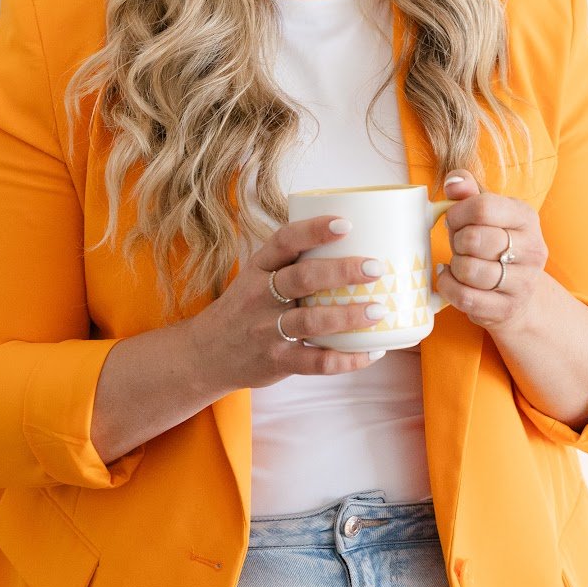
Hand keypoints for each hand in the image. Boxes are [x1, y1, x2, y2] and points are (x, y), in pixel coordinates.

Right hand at [194, 214, 388, 390]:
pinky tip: (372, 352)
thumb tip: (356, 243)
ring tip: (379, 310)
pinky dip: (347, 359)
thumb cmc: (245, 309)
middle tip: (375, 268)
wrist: (207, 354)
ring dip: (348, 315)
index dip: (314, 230)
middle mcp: (261, 297)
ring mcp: (267, 331)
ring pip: (311, 321)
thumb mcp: (256, 277)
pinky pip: (316, 362)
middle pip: (303, 278)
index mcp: (258, 268)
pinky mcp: (277, 362)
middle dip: (342, 271)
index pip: (284, 241)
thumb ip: (293, 263)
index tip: (345, 224)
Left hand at [437, 173, 547, 336]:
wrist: (517, 291)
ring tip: (460, 263)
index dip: (458, 213)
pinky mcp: (507, 308)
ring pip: (469, 269)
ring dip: (455, 265)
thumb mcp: (484, 213)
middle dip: (456, 241)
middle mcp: (532, 249)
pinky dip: (449, 287)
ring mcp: (523, 282)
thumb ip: (467, 191)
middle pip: (474, 239)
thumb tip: (454, 181)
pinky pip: (464, 297)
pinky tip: (453, 279)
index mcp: (526, 217)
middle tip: (460, 245)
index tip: (455, 220)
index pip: (483, 207)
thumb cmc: (492, 244)